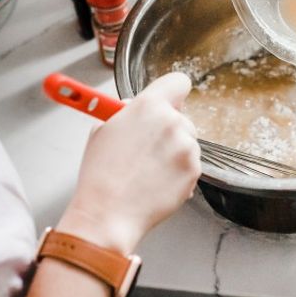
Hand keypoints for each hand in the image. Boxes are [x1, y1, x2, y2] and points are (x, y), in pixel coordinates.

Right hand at [57, 73, 200, 255]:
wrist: (108, 214)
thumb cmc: (101, 175)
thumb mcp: (102, 129)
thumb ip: (127, 112)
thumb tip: (137, 107)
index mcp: (149, 106)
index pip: (178, 82)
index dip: (172, 92)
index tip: (167, 101)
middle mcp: (173, 123)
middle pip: (182, 117)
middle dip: (168, 129)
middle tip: (145, 147)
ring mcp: (187, 148)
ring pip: (187, 142)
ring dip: (173, 152)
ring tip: (146, 170)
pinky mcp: (195, 171)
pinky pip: (190, 165)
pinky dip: (178, 172)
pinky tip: (155, 182)